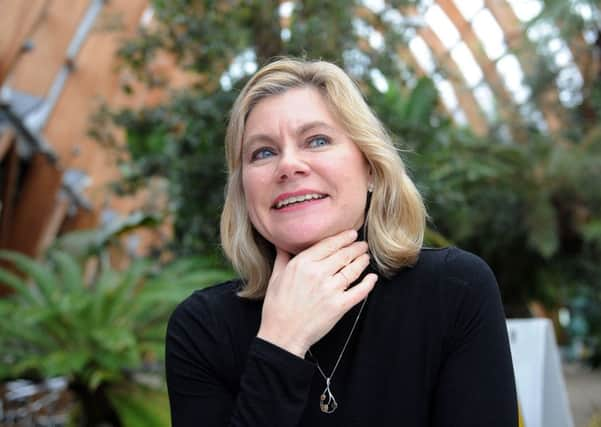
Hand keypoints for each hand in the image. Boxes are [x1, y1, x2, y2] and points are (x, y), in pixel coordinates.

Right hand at [257, 229, 377, 357]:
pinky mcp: (339, 306)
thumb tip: (282, 243)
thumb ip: (282, 258)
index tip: (351, 234)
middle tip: (362, 245)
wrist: (282, 335)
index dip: (343, 238)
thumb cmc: (276, 308)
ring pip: (352, 270)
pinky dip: (368, 284)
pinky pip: (359, 291)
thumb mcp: (275, 277)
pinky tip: (372, 278)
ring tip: (366, 257)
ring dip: (362, 262)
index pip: (328, 244)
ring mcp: (330, 290)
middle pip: (343, 255)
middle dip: (356, 248)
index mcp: (302, 264)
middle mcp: (318, 274)